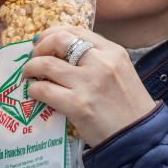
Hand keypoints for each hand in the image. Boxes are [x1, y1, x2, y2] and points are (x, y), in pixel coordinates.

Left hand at [22, 26, 156, 146]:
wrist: (139, 137)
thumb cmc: (129, 107)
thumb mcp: (120, 72)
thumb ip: (97, 60)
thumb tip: (63, 54)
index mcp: (112, 51)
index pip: (76, 30)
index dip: (53, 33)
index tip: (42, 41)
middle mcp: (101, 62)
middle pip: (59, 40)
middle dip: (40, 47)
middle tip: (33, 57)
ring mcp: (89, 83)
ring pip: (46, 64)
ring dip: (31, 68)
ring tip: (28, 75)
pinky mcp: (78, 105)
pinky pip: (45, 90)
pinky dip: (34, 90)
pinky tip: (35, 94)